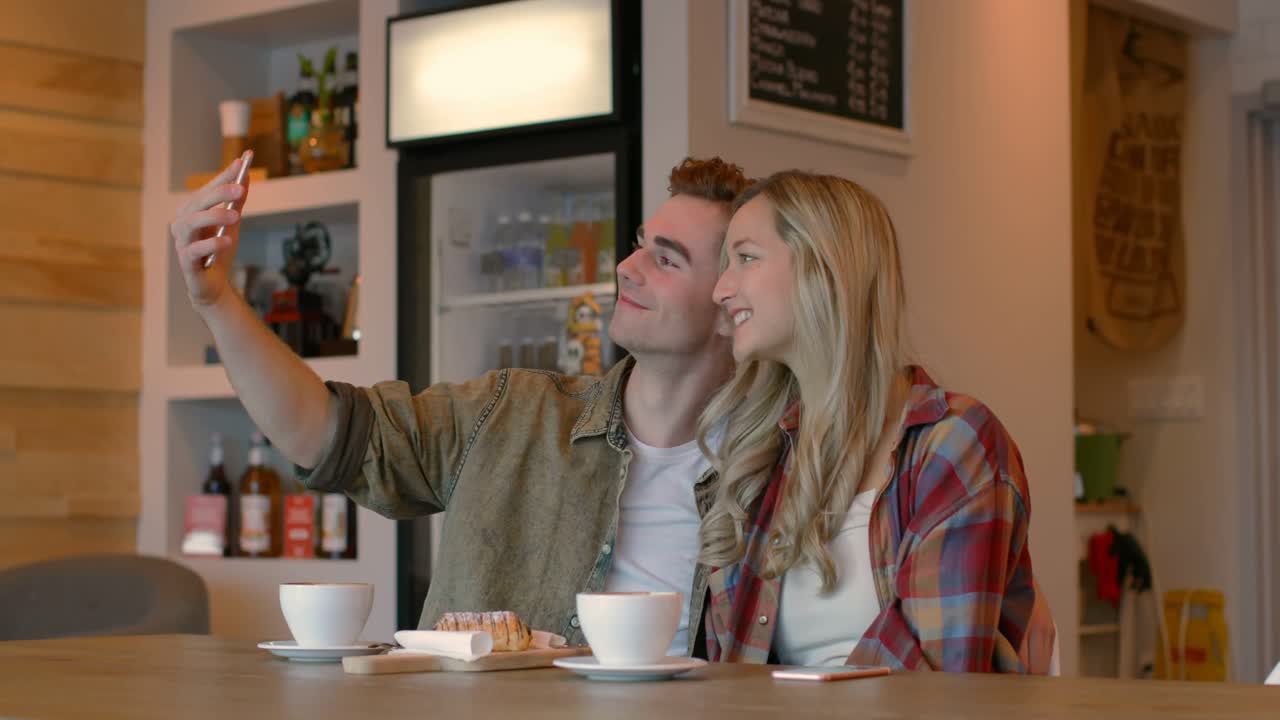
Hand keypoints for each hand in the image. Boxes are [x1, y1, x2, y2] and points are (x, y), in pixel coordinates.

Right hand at [170, 156, 252, 308]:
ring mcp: (182, 243)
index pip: (207, 190)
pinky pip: (193, 251)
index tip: (241, 162)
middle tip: (240, 189)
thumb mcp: (232, 223)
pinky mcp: (186, 263)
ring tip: (236, 215)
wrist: (214, 284)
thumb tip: (246, 176)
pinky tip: (226, 240)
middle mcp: (182, 224)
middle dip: (219, 193)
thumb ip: (237, 201)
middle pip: (197, 204)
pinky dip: (210, 244)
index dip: (223, 177)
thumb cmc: (219, 250)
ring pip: (190, 224)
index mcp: (192, 211)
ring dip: (214, 216)